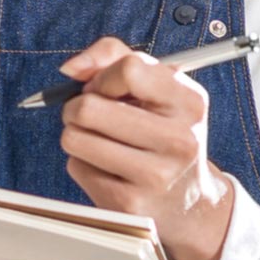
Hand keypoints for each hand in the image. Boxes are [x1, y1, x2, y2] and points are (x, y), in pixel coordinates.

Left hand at [57, 36, 234, 259]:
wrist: (186, 200)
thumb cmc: (161, 129)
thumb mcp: (155, 85)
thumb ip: (112, 55)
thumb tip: (70, 67)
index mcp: (189, 102)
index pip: (129, 70)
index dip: (102, 77)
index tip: (106, 89)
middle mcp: (180, 140)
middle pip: (88, 108)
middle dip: (78, 106)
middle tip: (93, 115)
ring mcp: (156, 176)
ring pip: (74, 138)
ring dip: (76, 134)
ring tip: (101, 140)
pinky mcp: (130, 204)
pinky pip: (76, 167)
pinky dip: (83, 163)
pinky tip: (109, 168)